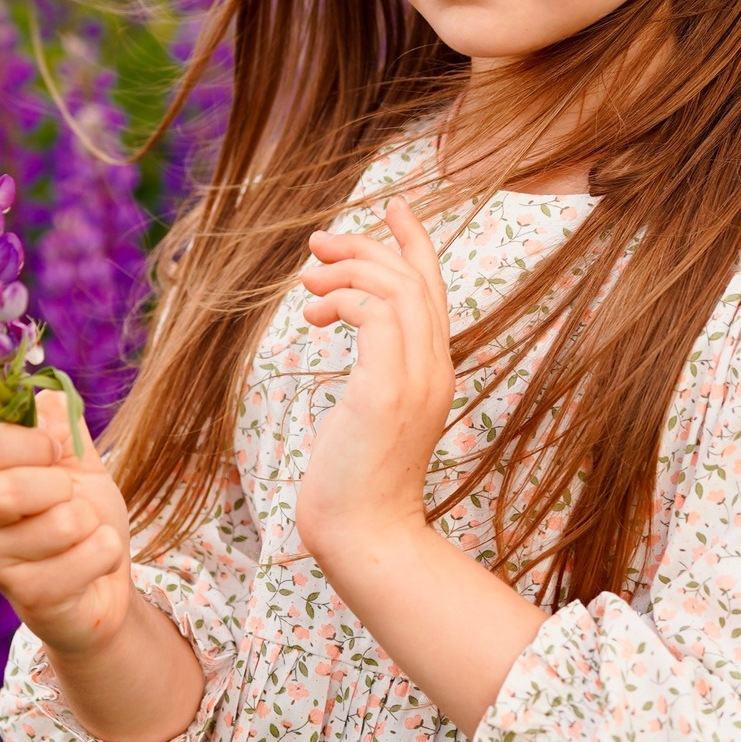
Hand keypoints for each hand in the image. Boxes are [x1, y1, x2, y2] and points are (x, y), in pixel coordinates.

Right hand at [0, 389, 133, 658]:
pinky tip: (95, 561)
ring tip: (84, 534)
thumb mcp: (77, 463)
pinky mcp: (26, 598)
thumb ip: (62, 428)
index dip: (32, 444)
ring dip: (91, 523)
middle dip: (61, 489)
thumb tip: (47, 395)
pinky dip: (105, 552)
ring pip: (59, 525)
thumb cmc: (81, 517)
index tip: (56, 455)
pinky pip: (83, 560)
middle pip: (6, 491)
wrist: (101, 582)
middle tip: (71, 500)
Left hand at [293, 197, 455, 559]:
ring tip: (307, 284)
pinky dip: (343, 299)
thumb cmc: (355, 483)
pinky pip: (375, 313)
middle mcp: (434, 369)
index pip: (433, 289)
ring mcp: (416, 379)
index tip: (393, 206)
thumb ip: (370, 372)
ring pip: (396, 288)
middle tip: (316, 246)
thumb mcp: (366, 413)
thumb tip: (340, 329)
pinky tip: (314, 317)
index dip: (414, 242)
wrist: (364, 535)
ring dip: (347, 271)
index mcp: (433, 372)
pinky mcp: (386, 390)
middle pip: (413, 278)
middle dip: (365, 248)